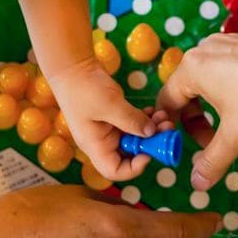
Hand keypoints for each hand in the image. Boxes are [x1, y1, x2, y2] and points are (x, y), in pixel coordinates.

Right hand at [52, 58, 164, 180]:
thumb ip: (131, 120)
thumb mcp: (109, 104)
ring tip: (164, 117)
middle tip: (166, 129)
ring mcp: (108, 129)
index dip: (134, 167)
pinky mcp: (114, 117)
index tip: (149, 152)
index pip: (114, 171)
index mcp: (95, 146)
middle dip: (150, 144)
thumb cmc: (84, 88)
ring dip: (151, 130)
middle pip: (129, 155)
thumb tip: (151, 133)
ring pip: (134, 139)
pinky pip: (133, 125)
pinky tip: (154, 111)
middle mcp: (102, 142)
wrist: (72, 66)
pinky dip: (145, 120)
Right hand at [156, 33, 237, 190]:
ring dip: (213, 107)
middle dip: (196, 120)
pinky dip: (229, 90)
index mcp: (192, 67)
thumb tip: (197, 184)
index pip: (167, 102)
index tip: (188, 148)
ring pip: (207, 80)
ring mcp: (227, 42)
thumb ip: (211, 161)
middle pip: (186, 90)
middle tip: (213, 142)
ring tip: (233, 126)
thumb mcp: (236, 137)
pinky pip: (227, 69)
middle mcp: (205, 49)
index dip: (174, 129)